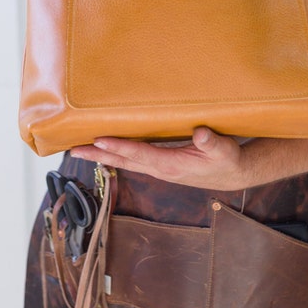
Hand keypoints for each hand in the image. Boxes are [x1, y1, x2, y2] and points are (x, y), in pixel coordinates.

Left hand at [70, 127, 244, 190]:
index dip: (119, 147)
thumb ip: (212, 142)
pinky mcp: (160, 165)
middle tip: (73, 150)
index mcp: (171, 165)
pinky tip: (105, 149)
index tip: (99, 141)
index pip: (140, 154)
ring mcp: (158, 169)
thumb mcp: (225, 150)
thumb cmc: (228, 160)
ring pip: (125, 162)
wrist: (234, 174)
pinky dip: (116, 154)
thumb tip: (201, 133)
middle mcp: (160, 169)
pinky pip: (132, 159)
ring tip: (80, 149)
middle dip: (97, 155)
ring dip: (102, 155)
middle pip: (123, 161)